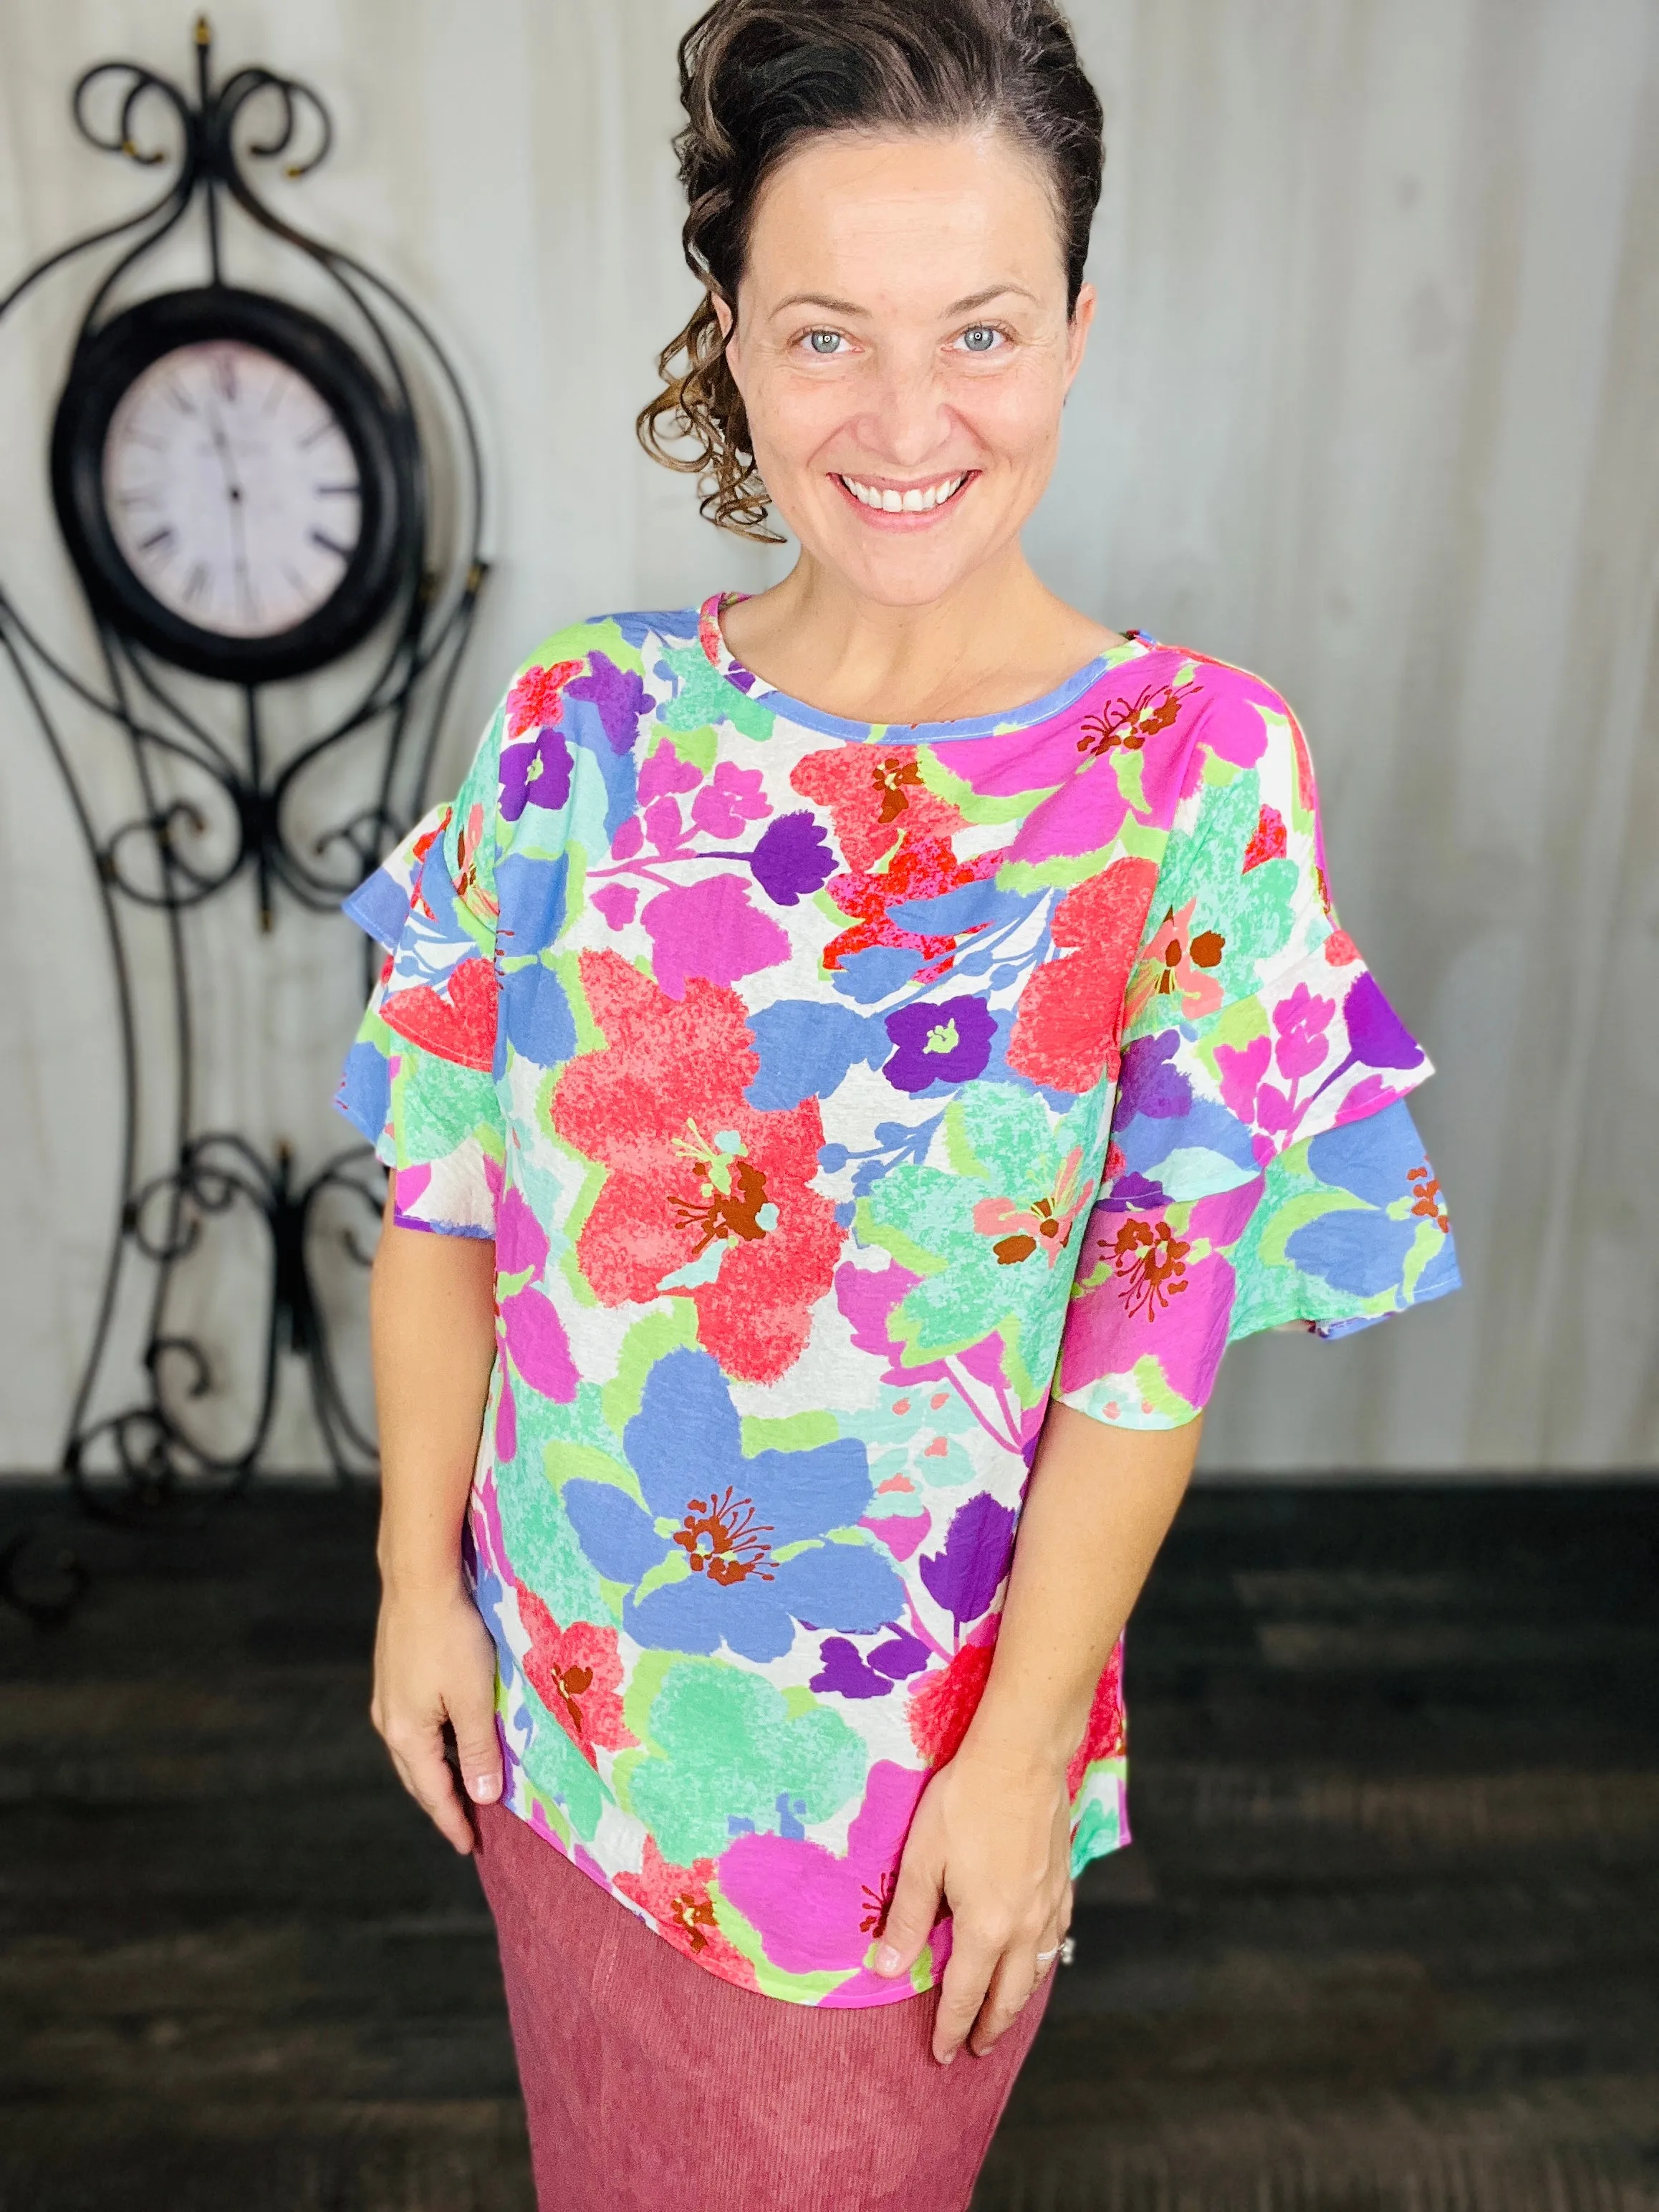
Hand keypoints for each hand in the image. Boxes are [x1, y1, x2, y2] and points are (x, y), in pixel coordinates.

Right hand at [370, 1579, 501, 1853]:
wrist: (419, 1579)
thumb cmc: (452, 1637)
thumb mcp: (474, 1698)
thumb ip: (478, 1749)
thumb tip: (481, 1796)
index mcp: (408, 1735)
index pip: (433, 1793)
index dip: (453, 1820)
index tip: (468, 1846)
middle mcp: (390, 1721)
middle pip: (418, 1776)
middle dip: (442, 1802)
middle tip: (466, 1824)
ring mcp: (388, 1696)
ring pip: (414, 1749)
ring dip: (437, 1771)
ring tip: (464, 1785)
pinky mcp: (393, 1673)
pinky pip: (414, 1725)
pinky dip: (433, 1743)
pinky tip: (451, 1735)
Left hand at [873, 1745, 1072, 2062]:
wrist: (1021, 1756)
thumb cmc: (965, 1803)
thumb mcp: (921, 1858)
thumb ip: (907, 1917)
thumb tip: (885, 1968)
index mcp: (986, 1928)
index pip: (965, 1995)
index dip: (951, 2028)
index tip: (942, 2053)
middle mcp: (1025, 1926)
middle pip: (1009, 1994)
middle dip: (991, 2026)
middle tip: (977, 2048)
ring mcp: (1050, 1904)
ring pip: (1038, 1969)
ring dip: (1020, 1998)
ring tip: (1005, 2011)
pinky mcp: (1064, 1880)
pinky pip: (1056, 1936)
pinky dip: (1043, 1959)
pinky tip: (1038, 1954)